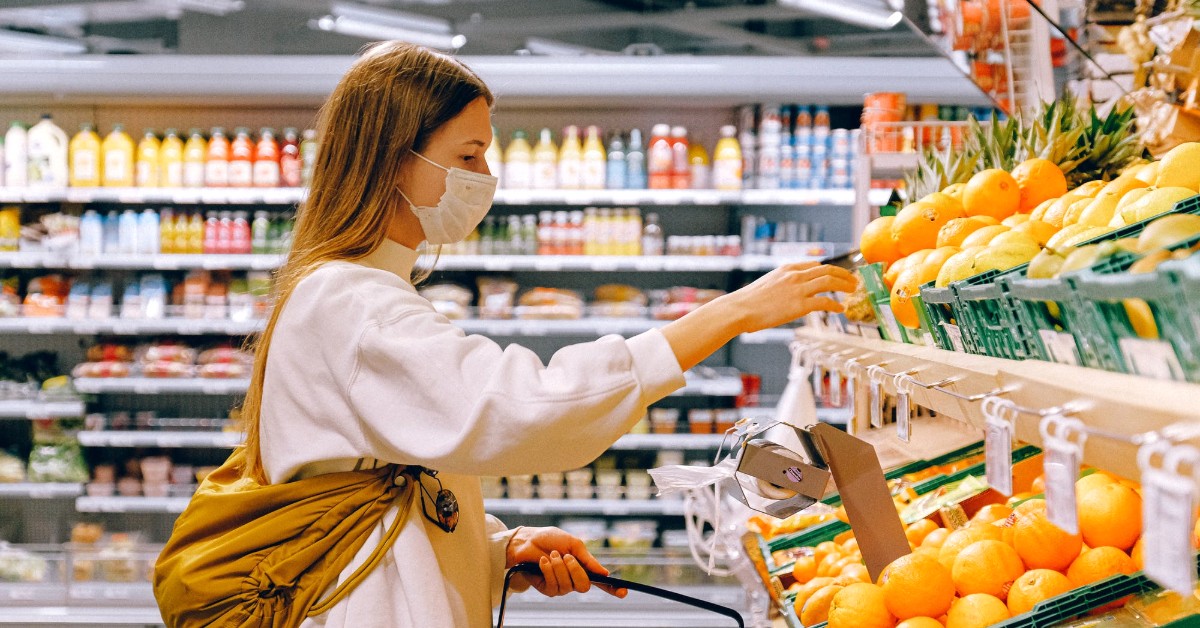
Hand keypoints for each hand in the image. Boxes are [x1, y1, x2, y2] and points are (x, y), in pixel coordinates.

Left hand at [506, 526, 626, 598]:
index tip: (624, 592)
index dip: (613, 588)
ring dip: (559, 567)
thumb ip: (587, 559)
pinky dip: (549, 570)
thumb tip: (604, 572)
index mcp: (583, 567)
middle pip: (584, 586)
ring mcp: (561, 586)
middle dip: (576, 570)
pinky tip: (543, 562)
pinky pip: (554, 585)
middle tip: (565, 556)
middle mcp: (574, 579)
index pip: (600, 581)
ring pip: (568, 585)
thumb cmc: (550, 539)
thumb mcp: (572, 544)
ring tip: (551, 555)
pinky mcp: (547, 589)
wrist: (527, 541)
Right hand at [723, 262, 857, 332]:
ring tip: (853, 290)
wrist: (740, 309)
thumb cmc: (748, 301)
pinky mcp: (799, 305)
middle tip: (853, 280)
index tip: (837, 274)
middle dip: (843, 274)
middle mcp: (795, 275)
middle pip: (827, 270)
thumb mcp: (767, 284)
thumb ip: (781, 284)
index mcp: (787, 269)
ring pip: (830, 282)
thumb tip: (786, 292)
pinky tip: (840, 309)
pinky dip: (835, 305)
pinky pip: (824, 302)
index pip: (814, 265)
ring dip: (845, 285)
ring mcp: (798, 289)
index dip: (830, 269)